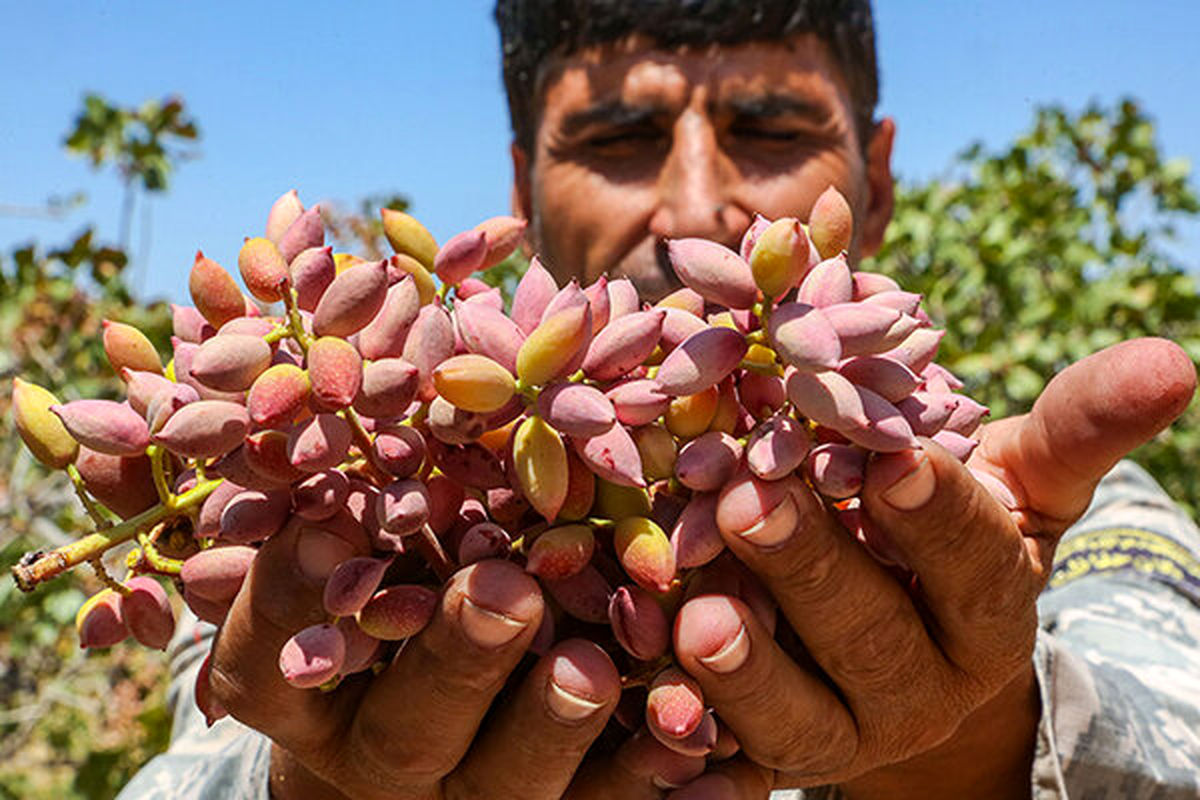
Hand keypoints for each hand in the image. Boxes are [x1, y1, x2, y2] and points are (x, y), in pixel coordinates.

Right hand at [206, 529, 702, 798]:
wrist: (430, 742)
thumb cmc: (396, 601)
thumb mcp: (364, 545)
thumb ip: (367, 490)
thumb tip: (402, 364)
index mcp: (309, 686)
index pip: (269, 650)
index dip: (286, 594)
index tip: (325, 520)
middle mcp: (380, 754)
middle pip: (407, 726)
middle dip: (458, 656)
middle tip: (507, 589)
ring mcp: (470, 796)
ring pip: (508, 782)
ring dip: (556, 725)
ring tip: (597, 667)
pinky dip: (657, 779)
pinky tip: (716, 758)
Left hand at [671, 337, 1194, 796]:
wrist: (899, 652)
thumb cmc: (949, 539)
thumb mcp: (1013, 482)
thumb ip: (1074, 427)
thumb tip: (1171, 359)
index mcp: (987, 611)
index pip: (972, 563)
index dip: (937, 516)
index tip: (892, 459)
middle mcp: (923, 686)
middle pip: (870, 635)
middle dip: (813, 571)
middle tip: (750, 505)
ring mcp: (844, 734)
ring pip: (796, 716)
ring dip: (746, 671)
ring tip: (696, 616)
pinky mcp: (770, 761)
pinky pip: (727, 764)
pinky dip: (686, 740)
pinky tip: (645, 709)